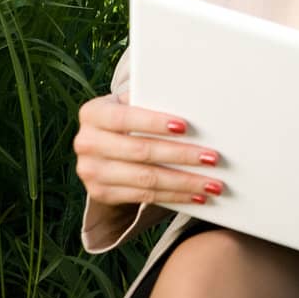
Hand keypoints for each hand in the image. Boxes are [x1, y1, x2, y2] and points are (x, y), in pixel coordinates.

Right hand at [73, 92, 224, 206]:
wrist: (101, 146)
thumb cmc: (127, 118)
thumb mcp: (130, 103)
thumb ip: (151, 101)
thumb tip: (190, 101)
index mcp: (93, 113)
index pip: (125, 118)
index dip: (154, 122)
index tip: (185, 126)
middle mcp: (86, 143)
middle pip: (141, 151)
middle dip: (181, 155)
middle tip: (212, 157)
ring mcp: (91, 171)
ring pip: (146, 179)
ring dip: (184, 182)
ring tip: (212, 183)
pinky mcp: (101, 193)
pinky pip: (144, 196)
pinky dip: (174, 196)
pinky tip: (195, 194)